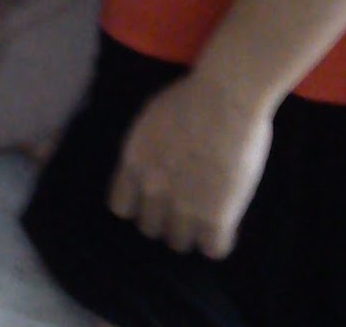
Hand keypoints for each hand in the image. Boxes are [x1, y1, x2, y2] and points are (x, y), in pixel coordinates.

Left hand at [107, 69, 273, 258]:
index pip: (120, 206)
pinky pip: (213, 249)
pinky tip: (225, 225)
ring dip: (190, 233)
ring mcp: (183, 205)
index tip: (152, 199)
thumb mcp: (152, 120)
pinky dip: (218, 241)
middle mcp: (153, 188)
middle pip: (149, 228)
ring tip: (204, 219)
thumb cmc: (192, 95)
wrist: (225, 98)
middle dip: (164, 219)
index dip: (137, 205)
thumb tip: (156, 165)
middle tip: (183, 208)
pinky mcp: (216, 216)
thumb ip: (149, 149)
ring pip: (178, 243)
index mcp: (134, 161)